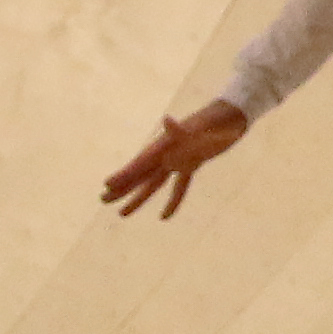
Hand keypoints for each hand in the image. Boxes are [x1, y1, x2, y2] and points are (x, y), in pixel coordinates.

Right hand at [102, 103, 249, 219]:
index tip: (107, 184)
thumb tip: (167, 120)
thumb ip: (182, 127)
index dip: (124, 175)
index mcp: (164, 146)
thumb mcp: (198, 126)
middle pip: (140, 175)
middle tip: (102, 199)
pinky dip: (173, 201)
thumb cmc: (214, 121)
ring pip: (153, 184)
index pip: (140, 163)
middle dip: (122, 188)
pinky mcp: (191, 165)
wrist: (230, 116)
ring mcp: (177, 160)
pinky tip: (164, 217)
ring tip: (122, 214)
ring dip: (139, 198)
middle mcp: (167, 154)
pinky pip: (179, 187)